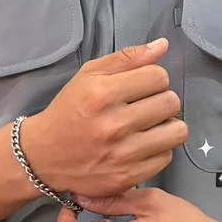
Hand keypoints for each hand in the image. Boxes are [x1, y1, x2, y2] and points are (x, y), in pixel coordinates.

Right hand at [21, 39, 188, 198]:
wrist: (43, 155)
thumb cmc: (69, 110)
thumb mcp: (89, 75)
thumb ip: (128, 58)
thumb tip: (164, 45)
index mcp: (103, 93)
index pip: (159, 76)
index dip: (154, 78)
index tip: (141, 87)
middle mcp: (114, 124)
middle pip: (171, 102)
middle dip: (162, 100)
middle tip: (145, 107)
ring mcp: (122, 154)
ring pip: (177, 131)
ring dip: (167, 126)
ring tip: (150, 126)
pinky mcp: (127, 177)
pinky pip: (166, 157)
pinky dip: (158, 150)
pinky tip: (142, 146)